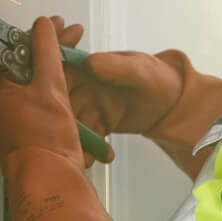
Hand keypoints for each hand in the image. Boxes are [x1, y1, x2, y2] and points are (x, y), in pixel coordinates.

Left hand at [0, 17, 84, 173]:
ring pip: (49, 84)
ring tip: (84, 60)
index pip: (21, 51)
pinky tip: (85, 90)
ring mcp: (32, 118)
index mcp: (7, 90)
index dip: (42, 34)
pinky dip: (73, 91)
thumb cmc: (42, 143)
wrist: (52, 182)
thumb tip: (43, 27)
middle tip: (76, 35)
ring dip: (68, 69)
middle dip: (58, 49)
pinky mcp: (48, 131)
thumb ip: (46, 54)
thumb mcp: (47, 88)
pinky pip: (59, 103)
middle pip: (37, 66)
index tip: (59, 24)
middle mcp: (16, 104)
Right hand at [48, 17, 221, 178]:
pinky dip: (90, 150)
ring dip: (74, 142)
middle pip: (59, 105)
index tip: (46, 108)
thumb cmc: (159, 78)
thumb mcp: (140, 70)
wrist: (175, 102)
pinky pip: (87, 139)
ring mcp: (89, 107)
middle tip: (62, 140)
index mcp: (88, 67)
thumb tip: (93, 62)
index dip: (48, 90)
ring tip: (82, 156)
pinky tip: (100, 158)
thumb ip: (117, 67)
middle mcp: (83, 86)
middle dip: (58, 124)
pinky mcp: (98, 125)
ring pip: (71, 125)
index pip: (58, 75)